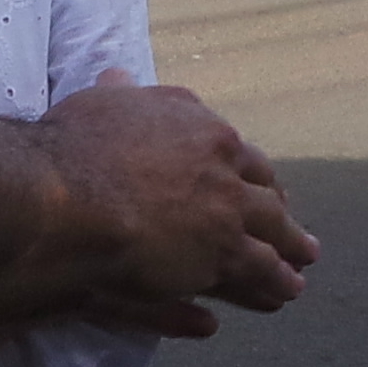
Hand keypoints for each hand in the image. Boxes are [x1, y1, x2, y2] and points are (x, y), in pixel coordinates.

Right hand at [41, 73, 314, 336]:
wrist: (67, 195)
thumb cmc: (73, 147)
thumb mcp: (99, 103)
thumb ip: (119, 93)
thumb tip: (118, 75)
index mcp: (202, 128)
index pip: (241, 153)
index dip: (249, 174)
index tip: (256, 186)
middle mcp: (224, 165)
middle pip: (266, 191)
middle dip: (279, 211)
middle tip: (290, 227)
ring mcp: (228, 210)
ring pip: (272, 233)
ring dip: (289, 250)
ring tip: (300, 267)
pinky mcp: (223, 252)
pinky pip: (260, 270)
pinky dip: (275, 281)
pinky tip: (283, 291)